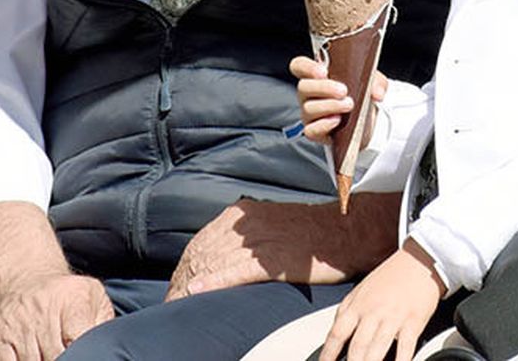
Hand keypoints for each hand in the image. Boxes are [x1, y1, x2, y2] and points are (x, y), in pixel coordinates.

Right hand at [0, 271, 112, 360]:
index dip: (81, 353)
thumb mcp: (93, 298)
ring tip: (52, 359)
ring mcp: (18, 324)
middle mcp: (42, 310)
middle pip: (55, 355)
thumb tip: (109, 347)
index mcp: (73, 300)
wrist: (26, 280)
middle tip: (70, 360)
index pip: (78, 336)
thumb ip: (102, 323)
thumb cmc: (68, 296)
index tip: (85, 357)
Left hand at [164, 193, 401, 300]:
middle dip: (183, 280)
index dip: (185, 267)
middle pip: (202, 254)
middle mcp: (247, 224)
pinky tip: (196, 292)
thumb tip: (222, 252)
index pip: (201, 242)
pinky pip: (235, 272)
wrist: (346, 233)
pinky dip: (214, 283)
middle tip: (171, 300)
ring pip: (214, 264)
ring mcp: (260, 241)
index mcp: (244, 214)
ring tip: (177, 303)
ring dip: (192, 286)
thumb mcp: (273, 223)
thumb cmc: (312, 233)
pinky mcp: (273, 260)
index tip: (176, 287)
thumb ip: (247, 233)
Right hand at [290, 58, 386, 146]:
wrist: (365, 120)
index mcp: (317, 75)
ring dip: (329, 106)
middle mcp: (309, 93)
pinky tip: (337, 120)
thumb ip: (376, 81)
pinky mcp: (315, 131)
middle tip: (343, 91)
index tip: (323, 71)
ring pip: (308, 108)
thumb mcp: (371, 81)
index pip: (299, 66)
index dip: (307, 67)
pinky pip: (310, 130)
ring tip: (348, 105)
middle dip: (324, 88)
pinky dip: (323, 125)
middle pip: (303, 87)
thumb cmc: (360, 94)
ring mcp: (310, 113)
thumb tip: (377, 93)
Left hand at [318, 240, 443, 360]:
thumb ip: (347, 312)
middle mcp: (373, 312)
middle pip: (357, 347)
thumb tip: (335, 334)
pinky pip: (405, 348)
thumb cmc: (391, 276)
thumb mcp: (361, 290)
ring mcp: (393, 318)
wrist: (419, 260)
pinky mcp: (413, 321)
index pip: (336, 334)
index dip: (328, 354)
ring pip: (377, 350)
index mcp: (357, 305)